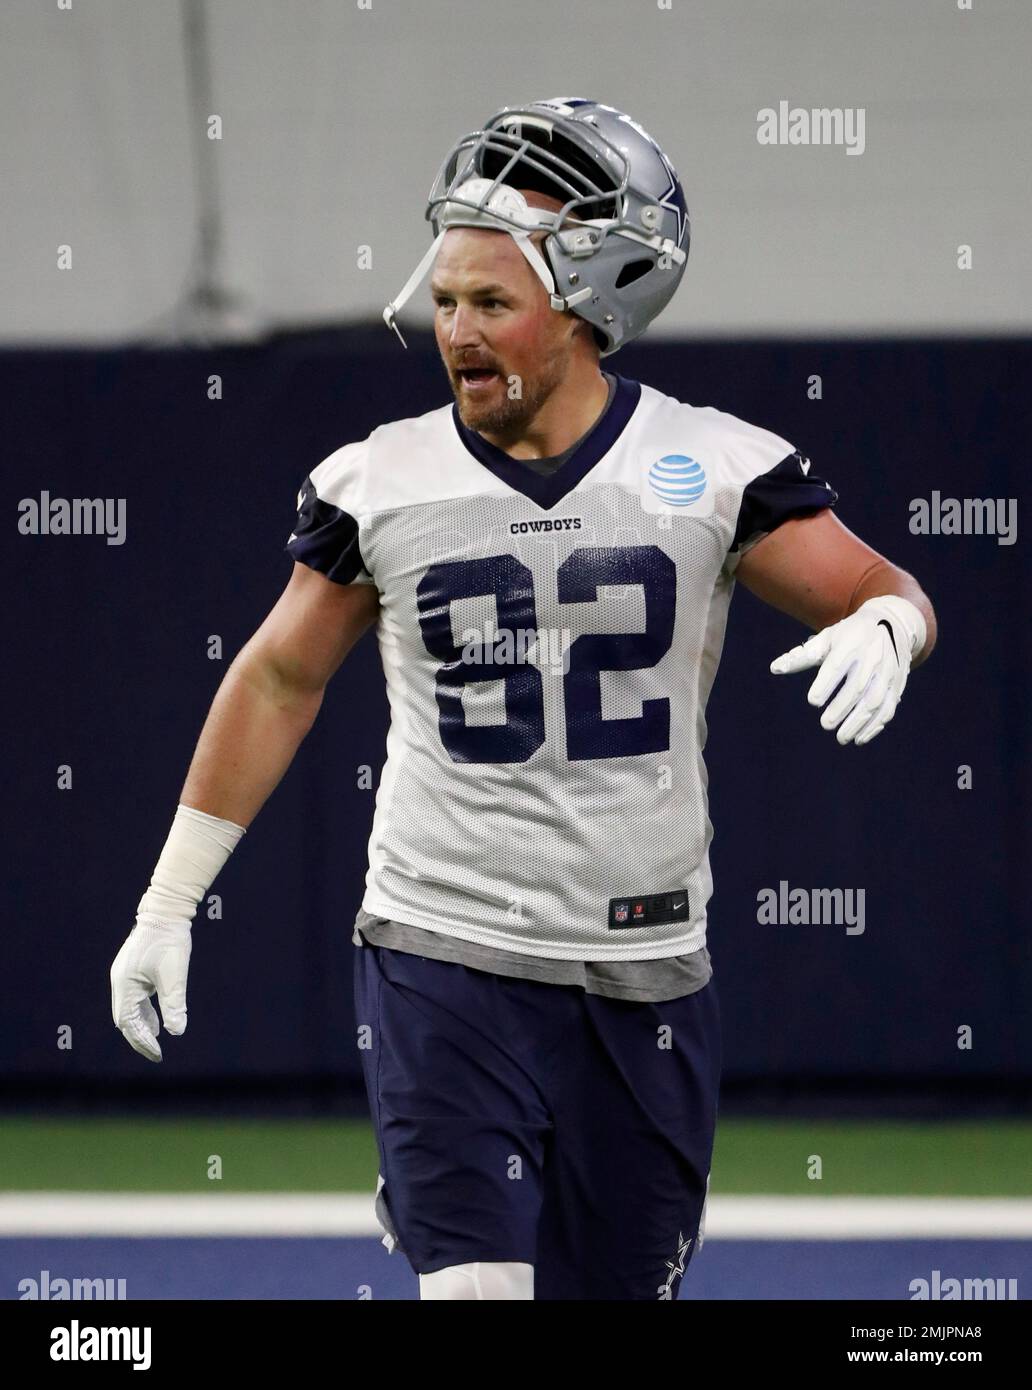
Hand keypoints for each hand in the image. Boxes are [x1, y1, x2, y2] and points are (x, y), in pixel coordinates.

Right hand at [110, 918, 191, 1061]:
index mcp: (124, 985)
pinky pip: (134, 998)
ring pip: (129, 1009)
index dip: (142, 1041)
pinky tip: (155, 1020)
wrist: (166, 911)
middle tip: (156, 1053)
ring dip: (141, 1025)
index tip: (158, 1054)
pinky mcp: (132, 970)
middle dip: (139, 1037)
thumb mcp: (175, 976)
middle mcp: (120, 982)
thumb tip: (177, 1031)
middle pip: (124, 1019)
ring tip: (155, 1040)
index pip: (128, 1023)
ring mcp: (124, 975)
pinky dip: (143, 1012)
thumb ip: (174, 1004)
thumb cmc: (170, 941)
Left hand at [769, 596, 925, 745]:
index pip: (837, 665)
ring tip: (841, 738)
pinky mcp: (896, 685)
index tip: (813, 701)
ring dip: (858, 722)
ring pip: (875, 701)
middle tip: (825, 725)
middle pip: (857, 687)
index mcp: (850, 644)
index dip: (826, 684)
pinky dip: (875, 726)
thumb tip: (774, 669)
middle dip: (842, 708)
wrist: (892, 624)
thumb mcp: (827, 638)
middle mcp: (871, 658)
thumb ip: (802, 656)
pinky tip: (859, 739)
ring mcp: (887, 673)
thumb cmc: (849, 635)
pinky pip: (888, 708)